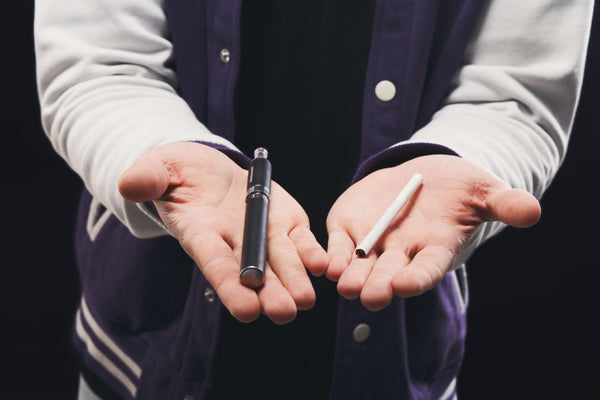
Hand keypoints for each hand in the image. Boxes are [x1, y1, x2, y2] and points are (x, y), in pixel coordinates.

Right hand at [118, 142, 327, 323]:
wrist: (209, 169)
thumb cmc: (179, 172)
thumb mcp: (160, 168)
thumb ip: (149, 178)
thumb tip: (129, 184)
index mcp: (201, 233)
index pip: (214, 262)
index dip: (229, 284)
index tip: (245, 310)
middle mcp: (234, 243)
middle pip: (253, 273)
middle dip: (269, 293)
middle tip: (284, 312)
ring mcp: (263, 234)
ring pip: (281, 262)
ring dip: (294, 280)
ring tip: (306, 299)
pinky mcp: (284, 223)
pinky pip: (300, 241)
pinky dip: (310, 253)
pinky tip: (322, 265)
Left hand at [326, 154, 540, 310]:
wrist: (421, 176)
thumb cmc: (457, 188)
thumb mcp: (482, 191)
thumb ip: (503, 203)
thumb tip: (532, 211)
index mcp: (434, 249)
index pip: (426, 268)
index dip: (417, 277)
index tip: (406, 285)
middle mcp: (401, 253)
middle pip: (389, 273)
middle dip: (380, 285)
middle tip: (371, 297)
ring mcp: (372, 243)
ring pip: (360, 266)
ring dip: (352, 277)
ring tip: (345, 285)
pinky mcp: (348, 228)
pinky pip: (337, 245)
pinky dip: (332, 255)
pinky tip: (326, 264)